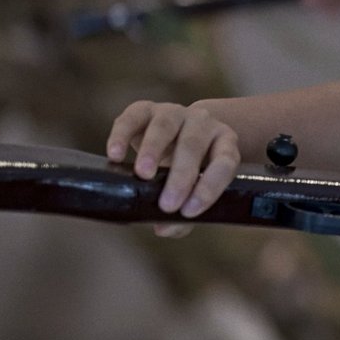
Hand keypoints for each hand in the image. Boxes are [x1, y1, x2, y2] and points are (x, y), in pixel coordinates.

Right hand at [107, 100, 242, 231]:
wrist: (174, 134)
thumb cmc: (187, 170)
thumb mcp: (191, 189)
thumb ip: (183, 213)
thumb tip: (164, 229)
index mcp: (224, 142)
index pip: (225, 162)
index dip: (210, 186)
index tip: (189, 211)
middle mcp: (203, 123)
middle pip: (194, 144)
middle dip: (181, 175)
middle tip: (167, 204)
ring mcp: (174, 112)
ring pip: (166, 125)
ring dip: (153, 150)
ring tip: (142, 175)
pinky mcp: (144, 109)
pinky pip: (133, 117)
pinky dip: (122, 135)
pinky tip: (114, 155)